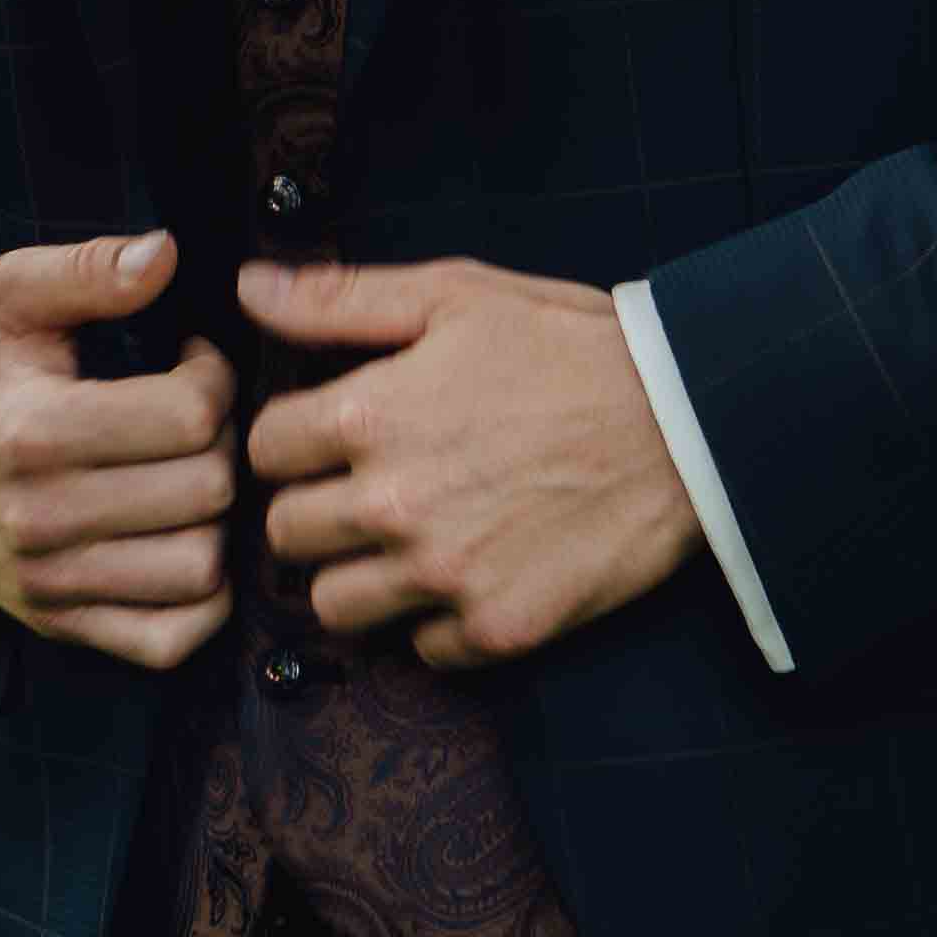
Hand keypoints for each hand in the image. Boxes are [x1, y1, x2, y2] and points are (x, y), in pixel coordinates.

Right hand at [0, 233, 238, 670]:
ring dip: (218, 518)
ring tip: (190, 474)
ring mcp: (49, 583)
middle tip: (196, 416)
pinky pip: (169, 640)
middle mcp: (42, 518)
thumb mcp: (10, 296)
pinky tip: (183, 539)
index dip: (212, 377)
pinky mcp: (57, 624)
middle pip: (206, 491)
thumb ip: (88, 269)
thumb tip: (166, 254)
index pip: (187, 418)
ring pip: (201, 569)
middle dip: (223, 441)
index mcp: (35, 431)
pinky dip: (201, 599)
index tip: (191, 360)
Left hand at [242, 257, 697, 672]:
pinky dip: (433, 622)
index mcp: (371, 415)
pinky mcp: (495, 629)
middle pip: (284, 534)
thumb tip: (248, 287)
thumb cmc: (569, 348)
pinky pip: (419, 650)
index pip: (264, 448)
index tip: (327, 434)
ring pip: (335, 605)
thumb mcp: (455, 296)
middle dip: (313, 508)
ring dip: (356, 575)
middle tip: (360, 489)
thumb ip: (340, 299)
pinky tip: (466, 574)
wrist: (688, 424)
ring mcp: (443, 576)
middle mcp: (393, 504)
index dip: (292, 437)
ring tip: (402, 542)